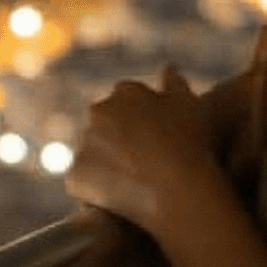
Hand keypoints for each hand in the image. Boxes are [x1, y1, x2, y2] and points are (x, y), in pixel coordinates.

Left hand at [65, 66, 231, 244]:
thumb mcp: (190, 105)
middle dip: (117, 137)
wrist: (178, 191)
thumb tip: (168, 67)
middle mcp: (98, 112)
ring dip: (104, 162)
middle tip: (143, 161)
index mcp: (124, 92)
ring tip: (132, 182)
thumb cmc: (190, 144)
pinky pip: (82, 182)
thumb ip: (175, 83)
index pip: (127, 100)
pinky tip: (117, 199)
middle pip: (104, 124)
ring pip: (91, 152)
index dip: (141, 119)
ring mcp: (84, 145)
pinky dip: (94, 189)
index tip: (155, 137)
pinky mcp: (75, 177)